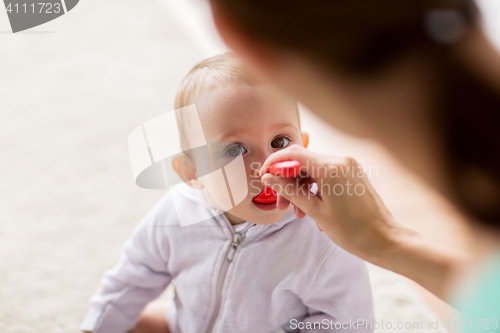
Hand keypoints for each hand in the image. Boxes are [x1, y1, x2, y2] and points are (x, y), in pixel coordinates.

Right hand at [260, 145, 398, 261]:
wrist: (384, 240)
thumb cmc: (354, 230)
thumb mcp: (315, 210)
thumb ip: (290, 191)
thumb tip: (269, 178)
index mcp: (331, 168)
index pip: (293, 154)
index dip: (274, 164)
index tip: (264, 175)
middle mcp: (341, 161)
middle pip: (303, 162)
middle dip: (287, 181)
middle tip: (280, 202)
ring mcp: (349, 167)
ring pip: (314, 170)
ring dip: (300, 188)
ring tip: (296, 212)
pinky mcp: (353, 175)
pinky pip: (326, 176)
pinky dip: (315, 189)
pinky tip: (312, 209)